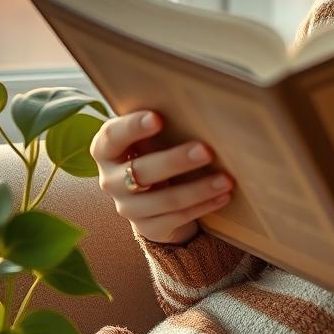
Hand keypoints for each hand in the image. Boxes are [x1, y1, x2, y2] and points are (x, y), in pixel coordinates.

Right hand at [89, 110, 233, 244]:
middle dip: (175, 161)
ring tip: (226, 180)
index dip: (132, 128)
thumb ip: (163, 124)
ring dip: (197, 189)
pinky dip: (203, 206)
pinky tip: (223, 196)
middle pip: (140, 171)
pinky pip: (176, 218)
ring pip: (163, 200)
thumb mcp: (154, 138)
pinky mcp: (148, 228)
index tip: (158, 118)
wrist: (155, 197)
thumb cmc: (157, 152)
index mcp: (107, 150)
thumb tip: (199, 105)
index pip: (111, 137)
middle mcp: (111, 180)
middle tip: (206, 150)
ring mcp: (127, 207)